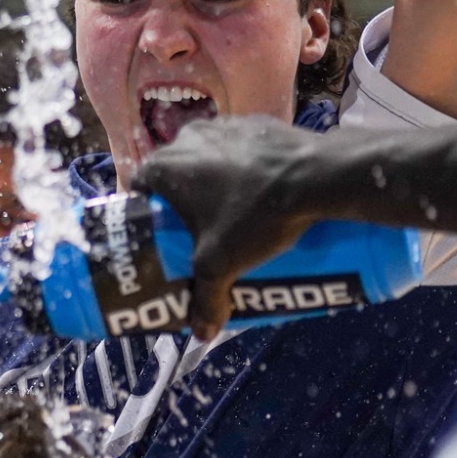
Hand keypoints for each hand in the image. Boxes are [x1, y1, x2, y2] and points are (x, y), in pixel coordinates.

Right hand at [132, 117, 320, 340]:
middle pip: (173, 173)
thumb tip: (202, 335)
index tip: (160, 234)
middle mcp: (188, 137)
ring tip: (230, 212)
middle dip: (181, 201)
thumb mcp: (223, 264)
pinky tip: (260, 191)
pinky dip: (243, 167)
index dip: (145, 211)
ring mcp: (225, 124)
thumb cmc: (255, 215)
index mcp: (166, 165)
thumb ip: (207, 299)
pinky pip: (239, 149)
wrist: (318, 175)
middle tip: (195, 231)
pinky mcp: (258, 122)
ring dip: (212, 182)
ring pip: (207, 158)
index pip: (138, 186)